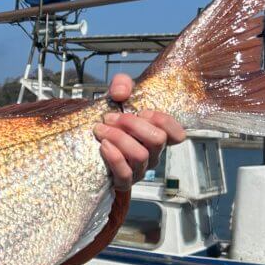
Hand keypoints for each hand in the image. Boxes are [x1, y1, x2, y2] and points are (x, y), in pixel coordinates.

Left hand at [94, 74, 185, 190]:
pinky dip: (114, 158)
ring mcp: (139, 169)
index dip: (163, 121)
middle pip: (157, 140)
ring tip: (101, 130)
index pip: (178, 134)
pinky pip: (125, 174)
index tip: (142, 111)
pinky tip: (103, 145)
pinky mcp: (123, 181)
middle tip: (110, 118)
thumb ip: (122, 84)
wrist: (87, 140)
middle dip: (132, 125)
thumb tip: (121, 92)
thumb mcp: (117, 95)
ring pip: (139, 155)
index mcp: (157, 135)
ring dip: (118, 138)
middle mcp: (152, 153)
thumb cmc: (110, 120)